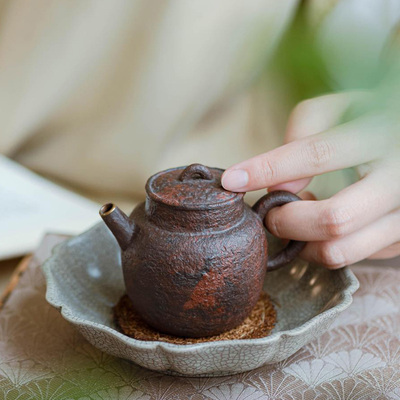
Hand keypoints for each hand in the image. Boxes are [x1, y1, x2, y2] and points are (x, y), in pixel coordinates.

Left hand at [221, 92, 399, 267]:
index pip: (318, 154)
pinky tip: (321, 223)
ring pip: (340, 250)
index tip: (233, 180)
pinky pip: (349, 257)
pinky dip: (321, 245)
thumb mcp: (339, 108)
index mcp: (382, 135)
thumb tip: (280, 184)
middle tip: (270, 211)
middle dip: (287, 221)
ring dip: (302, 240)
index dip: (268, 169)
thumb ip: (305, 129)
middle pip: (333, 219)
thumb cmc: (367, 121)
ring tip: (298, 215)